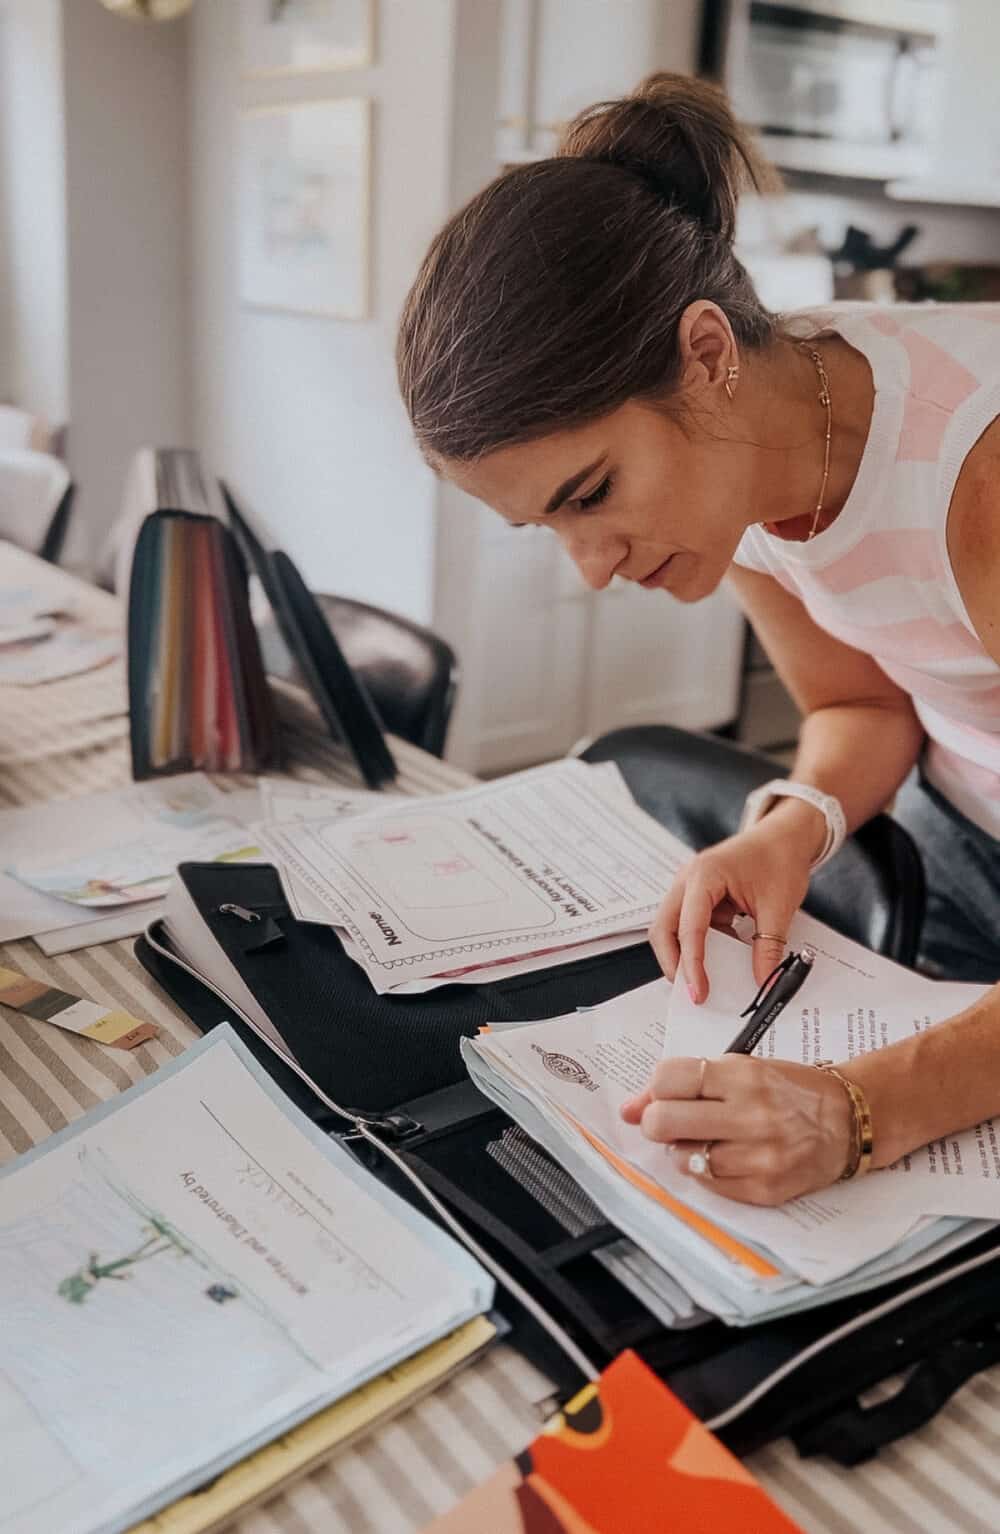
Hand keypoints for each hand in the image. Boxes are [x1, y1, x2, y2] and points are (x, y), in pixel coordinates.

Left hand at [620, 1055, 853, 1205]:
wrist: (847, 1122)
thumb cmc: (789, 1090)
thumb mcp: (742, 1070)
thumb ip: (687, 1083)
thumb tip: (629, 1108)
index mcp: (743, 1077)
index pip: (669, 1079)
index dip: (656, 1089)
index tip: (665, 1094)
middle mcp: (750, 1116)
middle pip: (664, 1122)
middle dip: (657, 1123)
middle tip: (670, 1122)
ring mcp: (758, 1157)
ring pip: (682, 1158)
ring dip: (683, 1150)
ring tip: (707, 1139)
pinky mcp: (763, 1190)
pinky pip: (708, 1185)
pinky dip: (707, 1172)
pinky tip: (725, 1157)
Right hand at [649, 802, 823, 1000]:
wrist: (785, 836)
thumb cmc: (780, 858)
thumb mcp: (779, 907)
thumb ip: (768, 947)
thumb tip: (763, 983)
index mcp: (705, 875)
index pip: (689, 928)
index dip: (692, 964)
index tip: (698, 992)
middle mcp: (688, 880)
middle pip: (664, 929)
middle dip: (673, 963)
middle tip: (691, 992)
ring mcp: (690, 888)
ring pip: (671, 929)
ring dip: (682, 955)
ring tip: (700, 982)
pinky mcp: (698, 897)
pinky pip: (689, 927)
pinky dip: (699, 947)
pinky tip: (716, 963)